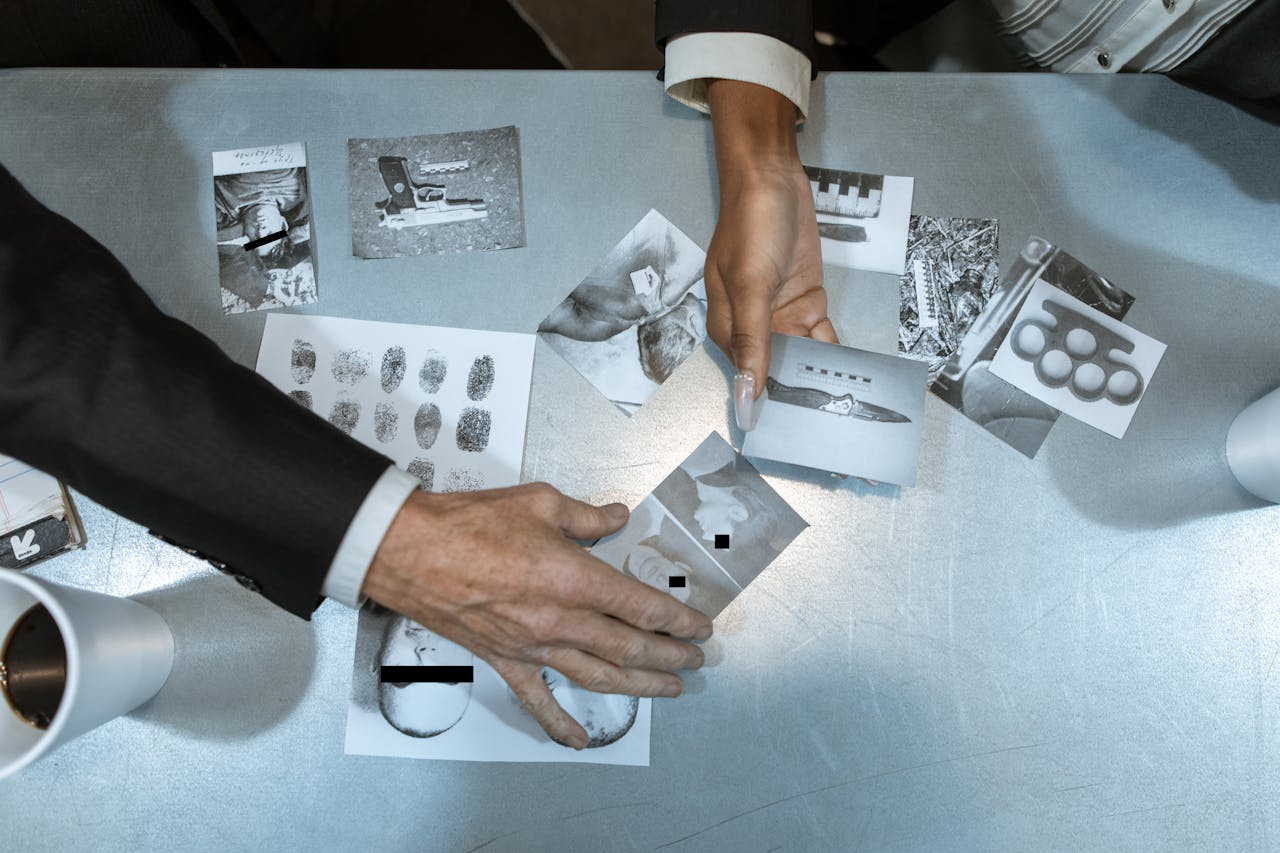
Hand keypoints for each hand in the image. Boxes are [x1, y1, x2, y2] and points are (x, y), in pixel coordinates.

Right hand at [361, 483, 713, 748]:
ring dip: (639, 686)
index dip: (677, 619)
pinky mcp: (505, 660)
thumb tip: (616, 516)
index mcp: (575, 578)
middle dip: (670, 656)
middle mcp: (560, 621)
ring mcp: (533, 647)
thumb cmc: (468, 524)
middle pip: (630, 647)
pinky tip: (579, 740)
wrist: (409, 551)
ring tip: (667, 689)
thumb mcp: (540, 501)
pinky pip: (537, 700)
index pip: (641, 606)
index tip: (698, 625)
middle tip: (694, 660)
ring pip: (598, 676)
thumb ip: (586, 516)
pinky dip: (559, 724)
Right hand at [704, 80, 837, 428]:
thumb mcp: (750, 285)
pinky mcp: (806, 302)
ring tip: (851, 414)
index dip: (770, 409)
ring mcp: (782, 316)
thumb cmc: (752, 226)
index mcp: (730, 329)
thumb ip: (753, 345)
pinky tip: (856, 376)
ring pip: (804, 359)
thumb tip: (746, 401)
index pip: (749, 381)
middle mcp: (754, 329)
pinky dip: (835, 354)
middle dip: (803, 400)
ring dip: (823, 379)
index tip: (795, 443)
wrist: (772, 176)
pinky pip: (821, 338)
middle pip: (778, 374)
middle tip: (833, 436)